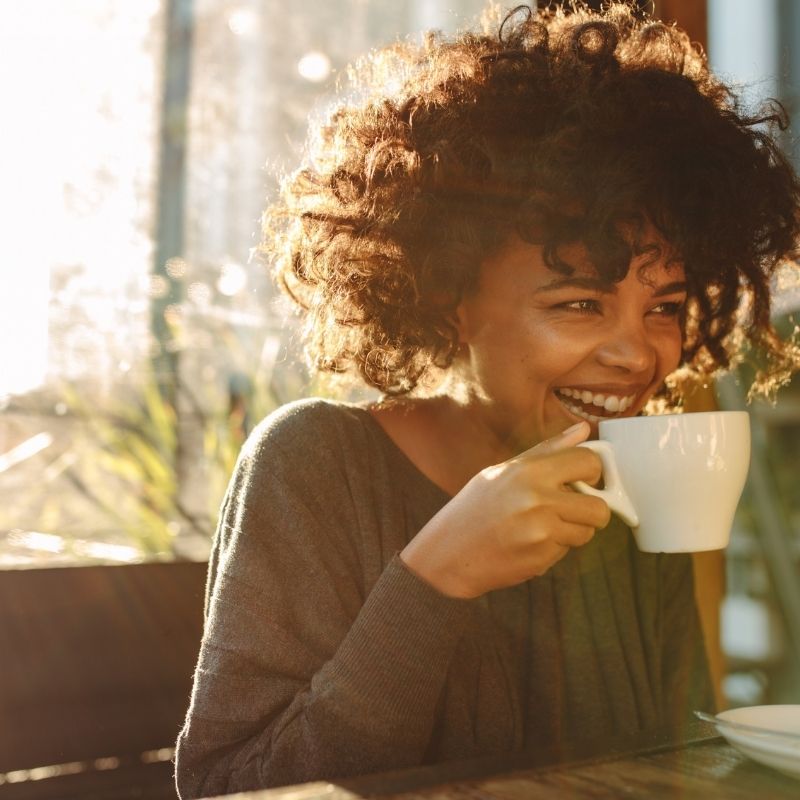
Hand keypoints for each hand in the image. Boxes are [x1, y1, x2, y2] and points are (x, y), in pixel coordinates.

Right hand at [400, 421, 610, 598]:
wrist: (449, 552)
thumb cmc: (476, 507)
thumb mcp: (505, 470)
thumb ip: (548, 451)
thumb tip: (584, 429)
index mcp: (529, 471)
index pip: (589, 463)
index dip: (593, 472)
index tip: (584, 480)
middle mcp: (538, 499)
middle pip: (599, 507)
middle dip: (592, 510)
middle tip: (572, 509)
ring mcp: (541, 531)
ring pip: (586, 532)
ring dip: (573, 531)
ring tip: (543, 526)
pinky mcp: (541, 558)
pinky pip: (567, 551)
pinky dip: (554, 548)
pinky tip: (528, 542)